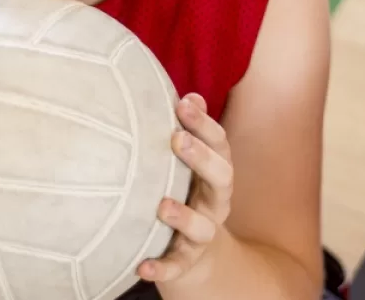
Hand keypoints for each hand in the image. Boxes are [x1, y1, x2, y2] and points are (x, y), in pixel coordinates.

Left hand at [138, 94, 231, 283]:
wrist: (196, 255)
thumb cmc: (186, 194)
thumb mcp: (191, 166)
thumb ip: (191, 133)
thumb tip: (190, 96)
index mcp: (216, 176)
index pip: (220, 146)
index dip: (205, 124)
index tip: (183, 103)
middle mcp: (215, 203)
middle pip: (222, 180)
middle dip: (202, 159)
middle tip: (177, 139)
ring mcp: (202, 235)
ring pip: (203, 227)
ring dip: (184, 216)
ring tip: (162, 205)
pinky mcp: (185, 262)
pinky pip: (176, 267)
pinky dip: (161, 268)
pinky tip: (142, 266)